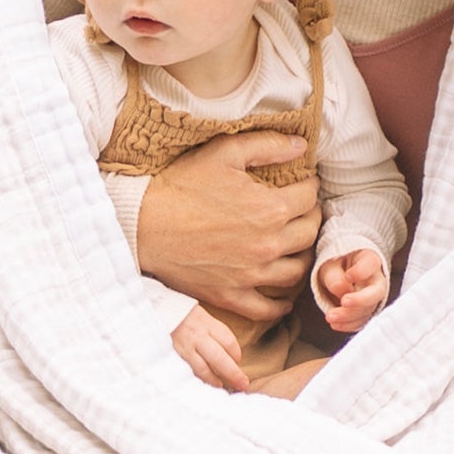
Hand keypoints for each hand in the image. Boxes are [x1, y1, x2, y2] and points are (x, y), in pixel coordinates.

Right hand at [136, 132, 319, 324]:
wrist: (143, 225)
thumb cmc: (181, 186)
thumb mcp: (224, 153)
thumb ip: (267, 145)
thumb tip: (302, 146)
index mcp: (270, 209)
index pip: (309, 197)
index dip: (309, 186)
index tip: (304, 183)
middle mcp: (267, 245)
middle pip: (309, 233)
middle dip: (311, 217)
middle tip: (303, 210)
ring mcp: (250, 274)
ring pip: (296, 271)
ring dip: (302, 256)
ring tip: (296, 245)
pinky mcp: (231, 295)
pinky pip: (267, 308)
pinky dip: (280, 305)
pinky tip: (283, 298)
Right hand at [172, 305, 247, 391]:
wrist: (157, 312)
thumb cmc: (183, 316)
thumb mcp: (202, 316)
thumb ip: (215, 333)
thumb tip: (231, 354)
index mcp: (207, 324)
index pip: (229, 342)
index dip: (237, 355)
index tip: (238, 361)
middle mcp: (197, 336)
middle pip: (220, 359)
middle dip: (233, 374)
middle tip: (243, 384)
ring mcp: (184, 348)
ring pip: (204, 369)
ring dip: (214, 381)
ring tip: (221, 386)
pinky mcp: (174, 357)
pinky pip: (189, 372)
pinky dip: (198, 379)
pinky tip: (203, 383)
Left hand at [316, 248, 386, 331]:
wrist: (339, 275)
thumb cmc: (336, 265)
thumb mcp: (330, 264)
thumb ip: (334, 275)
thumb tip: (341, 290)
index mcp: (369, 260)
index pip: (371, 264)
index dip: (362, 272)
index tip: (348, 275)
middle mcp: (376, 280)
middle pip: (376, 292)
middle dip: (361, 300)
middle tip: (344, 302)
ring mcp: (373, 298)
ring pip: (368, 309)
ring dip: (349, 316)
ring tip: (330, 317)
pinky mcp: (366, 312)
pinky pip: (361, 321)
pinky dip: (349, 325)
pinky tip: (335, 324)